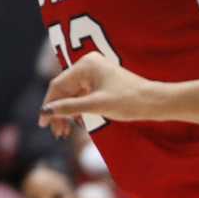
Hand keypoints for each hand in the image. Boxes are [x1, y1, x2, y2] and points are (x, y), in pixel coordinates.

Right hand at [41, 56, 165, 125]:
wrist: (156, 102)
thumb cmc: (129, 101)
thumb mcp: (96, 106)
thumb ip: (68, 108)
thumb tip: (46, 112)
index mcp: (85, 65)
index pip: (58, 85)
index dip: (48, 105)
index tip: (42, 124)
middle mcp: (88, 65)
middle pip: (64, 90)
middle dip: (59, 112)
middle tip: (57, 133)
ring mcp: (95, 73)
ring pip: (72, 94)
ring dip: (67, 113)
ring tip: (64, 132)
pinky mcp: (101, 82)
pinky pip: (82, 95)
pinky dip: (78, 110)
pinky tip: (77, 124)